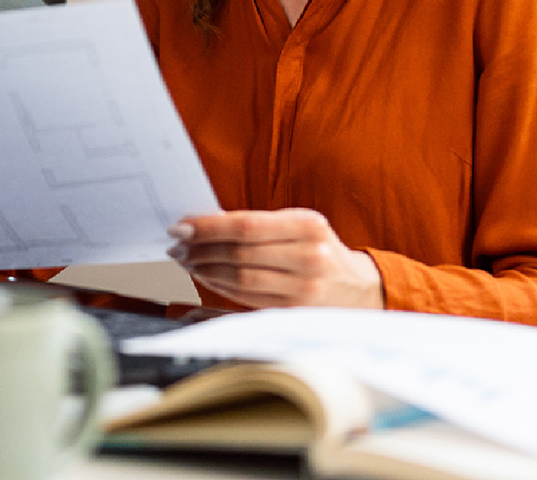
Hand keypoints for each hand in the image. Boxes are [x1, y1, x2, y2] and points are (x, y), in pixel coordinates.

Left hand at [166, 208, 382, 309]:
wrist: (360, 289)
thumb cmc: (318, 249)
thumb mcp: (300, 226)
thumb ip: (260, 224)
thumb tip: (203, 225)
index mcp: (308, 225)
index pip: (246, 224)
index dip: (208, 226)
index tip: (181, 226)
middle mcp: (310, 256)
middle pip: (240, 252)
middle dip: (200, 248)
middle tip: (177, 244)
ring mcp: (305, 288)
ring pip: (240, 278)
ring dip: (205, 269)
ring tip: (187, 260)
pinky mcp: (295, 312)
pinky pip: (247, 298)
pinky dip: (221, 287)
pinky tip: (206, 277)